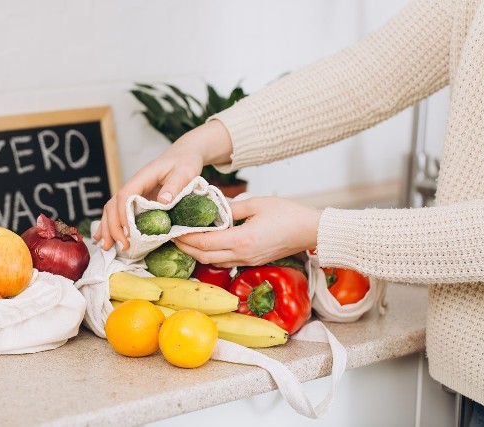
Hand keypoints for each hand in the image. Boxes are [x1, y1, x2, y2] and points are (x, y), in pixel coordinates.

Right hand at [94, 120, 232, 250]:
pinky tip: (107, 238)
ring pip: (113, 210)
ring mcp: (134, 193)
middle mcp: (134, 185)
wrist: (184, 155)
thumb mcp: (185, 172)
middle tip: (120, 245)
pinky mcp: (138, 200)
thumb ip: (175, 185)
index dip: (123, 214)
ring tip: (107, 247)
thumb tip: (163, 201)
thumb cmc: (185, 162)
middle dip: (113, 226)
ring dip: (108, 228)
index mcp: (143, 177)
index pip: (126, 195)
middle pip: (114, 205)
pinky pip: (121, 213)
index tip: (128, 232)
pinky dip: (113, 226)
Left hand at [174, 197, 321, 267]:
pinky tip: (206, 246)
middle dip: (185, 248)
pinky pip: (225, 262)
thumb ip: (232, 207)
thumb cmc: (289, 214)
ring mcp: (248, 261)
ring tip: (185, 241)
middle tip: (172, 237)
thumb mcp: (257, 203)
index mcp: (242, 240)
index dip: (186, 237)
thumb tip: (213, 207)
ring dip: (197, 254)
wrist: (311, 231)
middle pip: (205, 256)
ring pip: (214, 262)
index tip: (173, 229)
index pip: (205, 242)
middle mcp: (242, 255)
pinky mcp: (252, 262)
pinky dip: (211, 256)